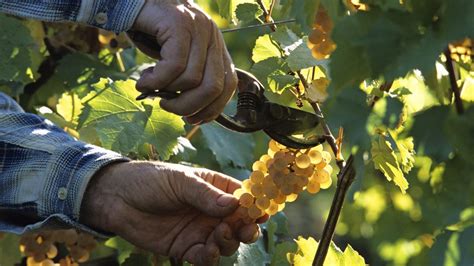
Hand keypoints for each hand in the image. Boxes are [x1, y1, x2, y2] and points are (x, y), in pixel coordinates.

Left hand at [80, 161, 262, 264]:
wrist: (117, 199)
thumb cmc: (150, 180)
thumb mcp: (180, 181)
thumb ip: (206, 195)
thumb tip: (235, 205)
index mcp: (214, 188)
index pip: (241, 197)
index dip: (254, 205)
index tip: (262, 212)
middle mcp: (210, 211)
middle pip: (239, 223)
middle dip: (247, 228)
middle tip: (247, 230)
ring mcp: (199, 230)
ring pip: (226, 242)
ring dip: (228, 242)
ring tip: (219, 234)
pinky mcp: (185, 248)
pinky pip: (204, 257)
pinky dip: (210, 257)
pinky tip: (207, 252)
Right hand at [130, 0, 237, 124]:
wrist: (131, 0)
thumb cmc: (152, 34)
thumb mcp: (177, 58)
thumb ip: (189, 77)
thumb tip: (192, 112)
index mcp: (216, 45)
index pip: (228, 84)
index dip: (213, 108)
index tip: (194, 119)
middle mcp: (212, 35)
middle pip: (214, 86)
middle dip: (189, 106)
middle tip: (167, 108)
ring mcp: (198, 27)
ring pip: (192, 79)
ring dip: (167, 92)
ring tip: (149, 86)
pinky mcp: (179, 23)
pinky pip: (174, 66)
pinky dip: (157, 81)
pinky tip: (144, 81)